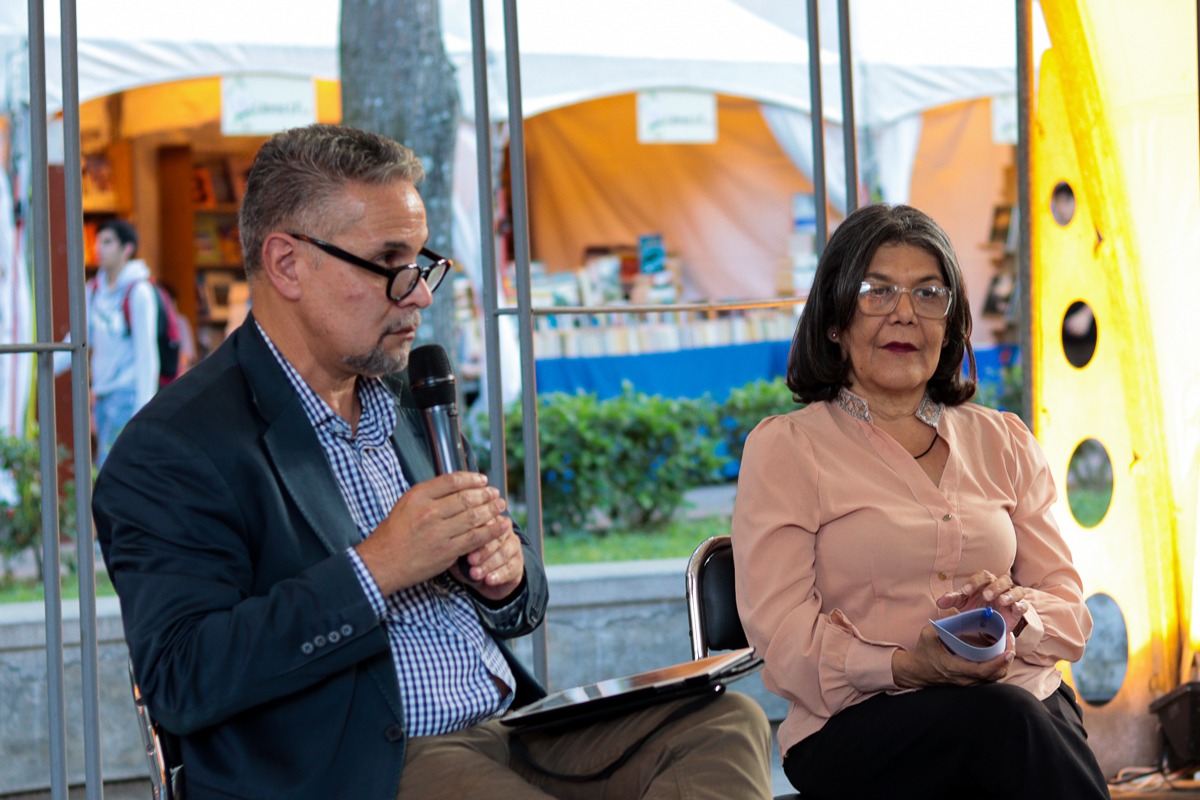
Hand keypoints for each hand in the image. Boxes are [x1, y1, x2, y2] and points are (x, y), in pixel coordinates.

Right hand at [354, 472, 516, 596]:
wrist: (382, 563)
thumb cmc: (392, 534)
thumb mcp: (405, 505)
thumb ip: (428, 495)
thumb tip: (455, 487)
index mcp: (418, 496)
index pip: (452, 481)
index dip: (471, 479)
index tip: (482, 480)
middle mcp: (429, 512)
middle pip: (466, 498)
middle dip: (485, 494)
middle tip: (495, 493)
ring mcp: (439, 532)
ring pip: (473, 517)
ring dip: (491, 510)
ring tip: (500, 505)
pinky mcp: (446, 551)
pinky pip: (475, 538)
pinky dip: (491, 531)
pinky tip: (501, 526)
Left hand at [450, 524, 524, 601]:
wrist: (485, 579)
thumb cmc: (468, 560)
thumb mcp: (459, 551)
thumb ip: (457, 545)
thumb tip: (452, 544)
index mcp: (490, 521)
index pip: (486, 523)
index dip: (476, 534)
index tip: (464, 544)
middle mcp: (505, 530)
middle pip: (497, 537)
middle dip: (483, 550)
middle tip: (470, 561)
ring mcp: (514, 546)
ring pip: (504, 553)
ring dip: (489, 564)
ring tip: (475, 574)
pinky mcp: (518, 563)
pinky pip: (511, 568)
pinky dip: (499, 575)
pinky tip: (489, 580)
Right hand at [892, 625, 1014, 688]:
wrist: (916, 671)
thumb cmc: (923, 652)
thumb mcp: (929, 635)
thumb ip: (943, 626)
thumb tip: (960, 615)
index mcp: (955, 668)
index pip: (982, 670)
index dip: (997, 662)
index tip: (1008, 651)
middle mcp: (964, 679)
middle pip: (994, 675)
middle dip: (1006, 660)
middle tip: (1011, 643)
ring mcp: (968, 682)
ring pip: (993, 677)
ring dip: (1004, 663)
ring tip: (1008, 646)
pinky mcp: (969, 681)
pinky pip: (989, 676)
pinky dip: (997, 666)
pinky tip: (1000, 653)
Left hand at [936, 569, 1029, 638]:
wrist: (987, 626)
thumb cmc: (975, 608)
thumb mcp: (962, 604)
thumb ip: (952, 600)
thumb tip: (940, 602)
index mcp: (986, 583)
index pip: (983, 576)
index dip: (974, 582)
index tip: (965, 592)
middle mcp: (1000, 587)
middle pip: (1002, 580)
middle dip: (994, 587)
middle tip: (986, 596)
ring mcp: (1011, 598)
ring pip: (1016, 590)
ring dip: (1009, 594)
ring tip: (1001, 601)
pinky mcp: (1017, 610)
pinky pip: (1024, 605)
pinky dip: (1020, 605)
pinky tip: (1015, 608)